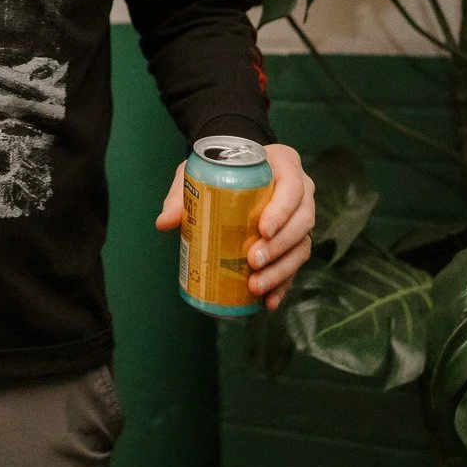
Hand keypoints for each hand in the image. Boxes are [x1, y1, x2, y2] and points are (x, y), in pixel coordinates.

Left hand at [154, 142, 314, 307]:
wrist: (238, 170)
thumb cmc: (223, 167)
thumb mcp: (201, 171)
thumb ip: (183, 194)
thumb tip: (164, 223)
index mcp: (284, 165)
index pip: (291, 186)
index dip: (281, 210)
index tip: (262, 230)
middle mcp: (301, 191)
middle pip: (302, 220)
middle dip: (279, 246)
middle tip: (253, 262)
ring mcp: (300, 216)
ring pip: (302, 245)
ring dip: (281, 270)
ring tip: (256, 286)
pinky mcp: (295, 240)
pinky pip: (296, 263)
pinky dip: (283, 284)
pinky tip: (269, 301)